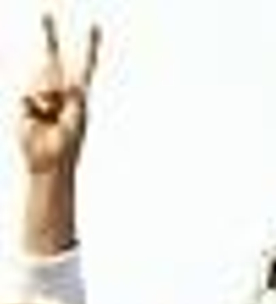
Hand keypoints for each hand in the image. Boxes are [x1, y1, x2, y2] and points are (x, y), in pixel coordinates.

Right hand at [18, 12, 99, 178]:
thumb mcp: (74, 125)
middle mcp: (61, 92)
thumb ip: (76, 103)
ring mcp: (43, 95)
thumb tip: (75, 85)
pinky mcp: (28, 102)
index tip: (95, 26)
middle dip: (49, 33)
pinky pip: (27, 93)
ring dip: (44, 96)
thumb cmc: (65, 149)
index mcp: (79, 97)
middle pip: (53, 60)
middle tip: (45, 13)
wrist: (46, 164)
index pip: (85, 66)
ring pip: (40, 78)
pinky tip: (37, 118)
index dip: (90, 46)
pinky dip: (32, 105)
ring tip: (48, 116)